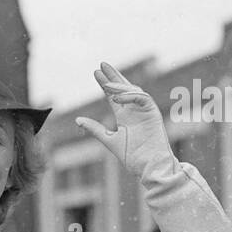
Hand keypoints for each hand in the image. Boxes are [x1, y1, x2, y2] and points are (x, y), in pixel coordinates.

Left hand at [75, 61, 173, 177]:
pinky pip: (142, 98)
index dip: (105, 85)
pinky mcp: (153, 113)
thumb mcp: (109, 140)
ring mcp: (145, 111)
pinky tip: (116, 98)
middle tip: (102, 64)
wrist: (148, 167)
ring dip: (119, 85)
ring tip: (105, 83)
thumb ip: (95, 129)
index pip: (114, 96)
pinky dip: (130, 96)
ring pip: (133, 90)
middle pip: (124, 88)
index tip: (96, 73)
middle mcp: (135, 111)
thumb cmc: (132, 157)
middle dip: (113, 76)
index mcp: (125, 117)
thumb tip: (77, 120)